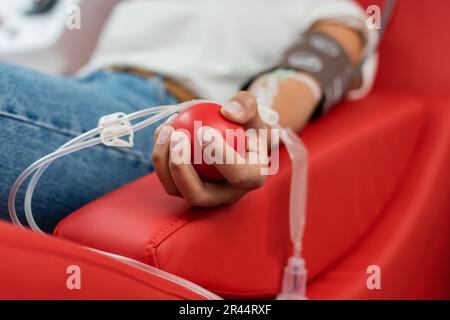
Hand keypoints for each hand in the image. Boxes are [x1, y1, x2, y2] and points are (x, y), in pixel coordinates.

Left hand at [152, 91, 270, 206]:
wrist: (239, 141)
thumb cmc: (247, 125)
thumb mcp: (253, 112)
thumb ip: (247, 105)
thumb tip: (228, 112)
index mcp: (252, 179)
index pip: (238, 175)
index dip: (220, 156)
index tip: (204, 130)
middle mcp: (227, 195)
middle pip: (199, 194)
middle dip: (182, 167)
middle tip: (178, 135)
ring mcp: (204, 195)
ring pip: (176, 189)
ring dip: (164, 161)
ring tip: (167, 130)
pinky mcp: (185, 189)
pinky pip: (167, 178)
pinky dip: (160, 155)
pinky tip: (162, 130)